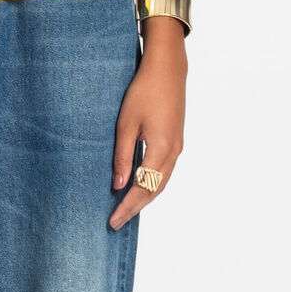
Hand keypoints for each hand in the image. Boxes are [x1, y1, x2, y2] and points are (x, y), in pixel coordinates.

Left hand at [109, 31, 186, 228]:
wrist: (167, 69)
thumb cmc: (144, 91)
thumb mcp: (126, 123)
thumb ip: (123, 156)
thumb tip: (118, 186)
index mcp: (161, 149)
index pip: (142, 189)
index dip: (127, 207)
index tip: (113, 221)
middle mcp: (173, 153)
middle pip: (154, 190)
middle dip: (136, 207)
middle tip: (117, 221)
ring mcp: (177, 147)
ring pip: (161, 182)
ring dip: (145, 197)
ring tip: (126, 208)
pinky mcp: (176, 140)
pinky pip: (164, 171)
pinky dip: (152, 183)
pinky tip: (139, 184)